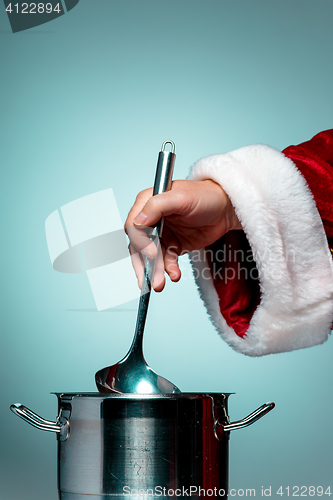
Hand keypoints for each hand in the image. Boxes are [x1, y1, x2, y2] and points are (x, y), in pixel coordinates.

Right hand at [124, 179, 240, 291]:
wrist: (227, 209)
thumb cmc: (206, 195)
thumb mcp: (181, 197)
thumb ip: (157, 206)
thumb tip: (138, 221)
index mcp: (147, 203)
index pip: (134, 226)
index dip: (140, 241)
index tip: (151, 253)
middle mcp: (151, 219)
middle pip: (139, 245)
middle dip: (143, 263)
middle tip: (149, 280)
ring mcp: (162, 233)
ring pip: (151, 257)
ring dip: (154, 271)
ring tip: (160, 284)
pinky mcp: (173, 245)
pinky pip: (166, 261)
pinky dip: (169, 270)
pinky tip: (174, 274)